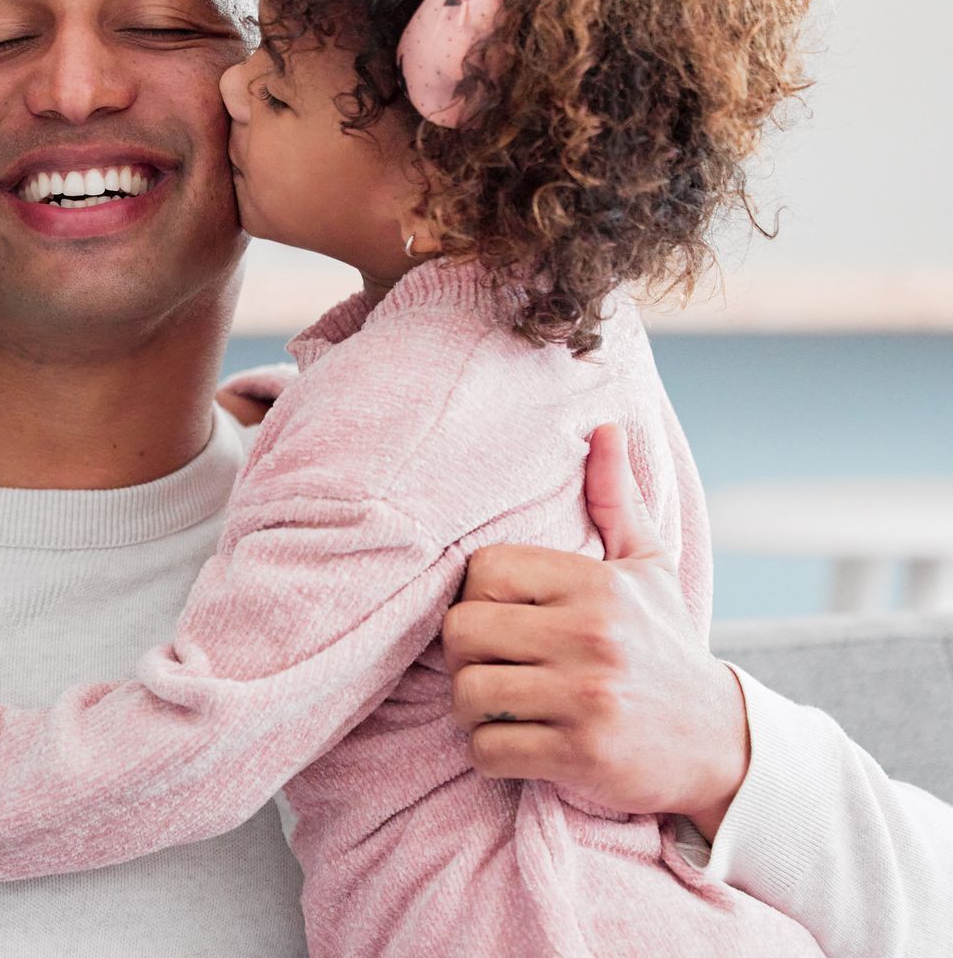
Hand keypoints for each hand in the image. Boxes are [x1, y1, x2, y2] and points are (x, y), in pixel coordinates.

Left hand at [443, 426, 749, 839]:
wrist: (721, 743)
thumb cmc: (666, 647)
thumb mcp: (650, 569)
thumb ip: (616, 500)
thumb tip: (603, 426)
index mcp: (597, 585)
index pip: (482, 571)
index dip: (475, 597)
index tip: (500, 617)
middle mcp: (592, 636)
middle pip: (461, 632)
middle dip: (463, 654)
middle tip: (488, 664)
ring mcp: (586, 698)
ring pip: (467, 693)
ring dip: (471, 707)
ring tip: (499, 704)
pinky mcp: (582, 755)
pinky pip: (488, 751)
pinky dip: (488, 753)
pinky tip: (514, 743)